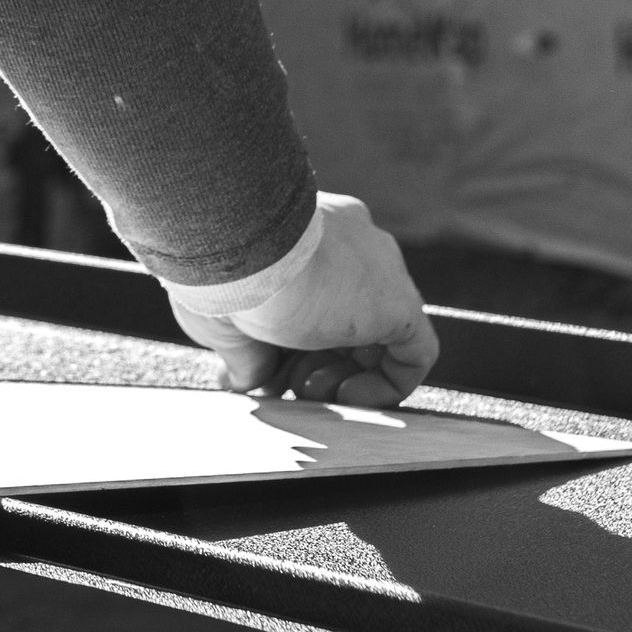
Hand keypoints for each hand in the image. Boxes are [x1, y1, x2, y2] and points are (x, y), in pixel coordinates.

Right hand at [167, 195, 438, 408]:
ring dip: (346, 376)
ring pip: (379, 336)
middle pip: (345, 318)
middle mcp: (349, 243)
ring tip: (309, 392)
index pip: (313, 295)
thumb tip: (245, 378)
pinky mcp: (398, 302)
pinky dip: (386, 385)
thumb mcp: (222, 318)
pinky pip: (413, 353)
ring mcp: (378, 270)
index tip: (265, 367)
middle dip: (314, 361)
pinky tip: (348, 397)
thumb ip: (244, 350)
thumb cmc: (217, 272)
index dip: (288, 345)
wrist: (238, 246)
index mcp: (306, 233)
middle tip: (284, 383)